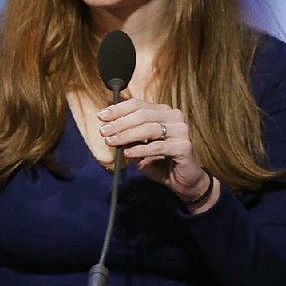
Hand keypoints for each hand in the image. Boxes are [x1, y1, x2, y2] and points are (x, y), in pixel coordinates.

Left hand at [98, 98, 216, 209]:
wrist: (184, 181)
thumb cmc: (161, 161)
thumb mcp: (140, 147)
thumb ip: (129, 137)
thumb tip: (109, 129)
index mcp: (163, 112)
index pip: (138, 104)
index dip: (118, 109)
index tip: (101, 117)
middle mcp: (174, 117)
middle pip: (142, 114)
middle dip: (120, 123)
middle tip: (104, 131)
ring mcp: (181, 130)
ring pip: (149, 128)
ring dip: (127, 135)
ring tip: (112, 141)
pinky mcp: (184, 146)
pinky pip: (158, 146)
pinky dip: (140, 149)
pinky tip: (128, 153)